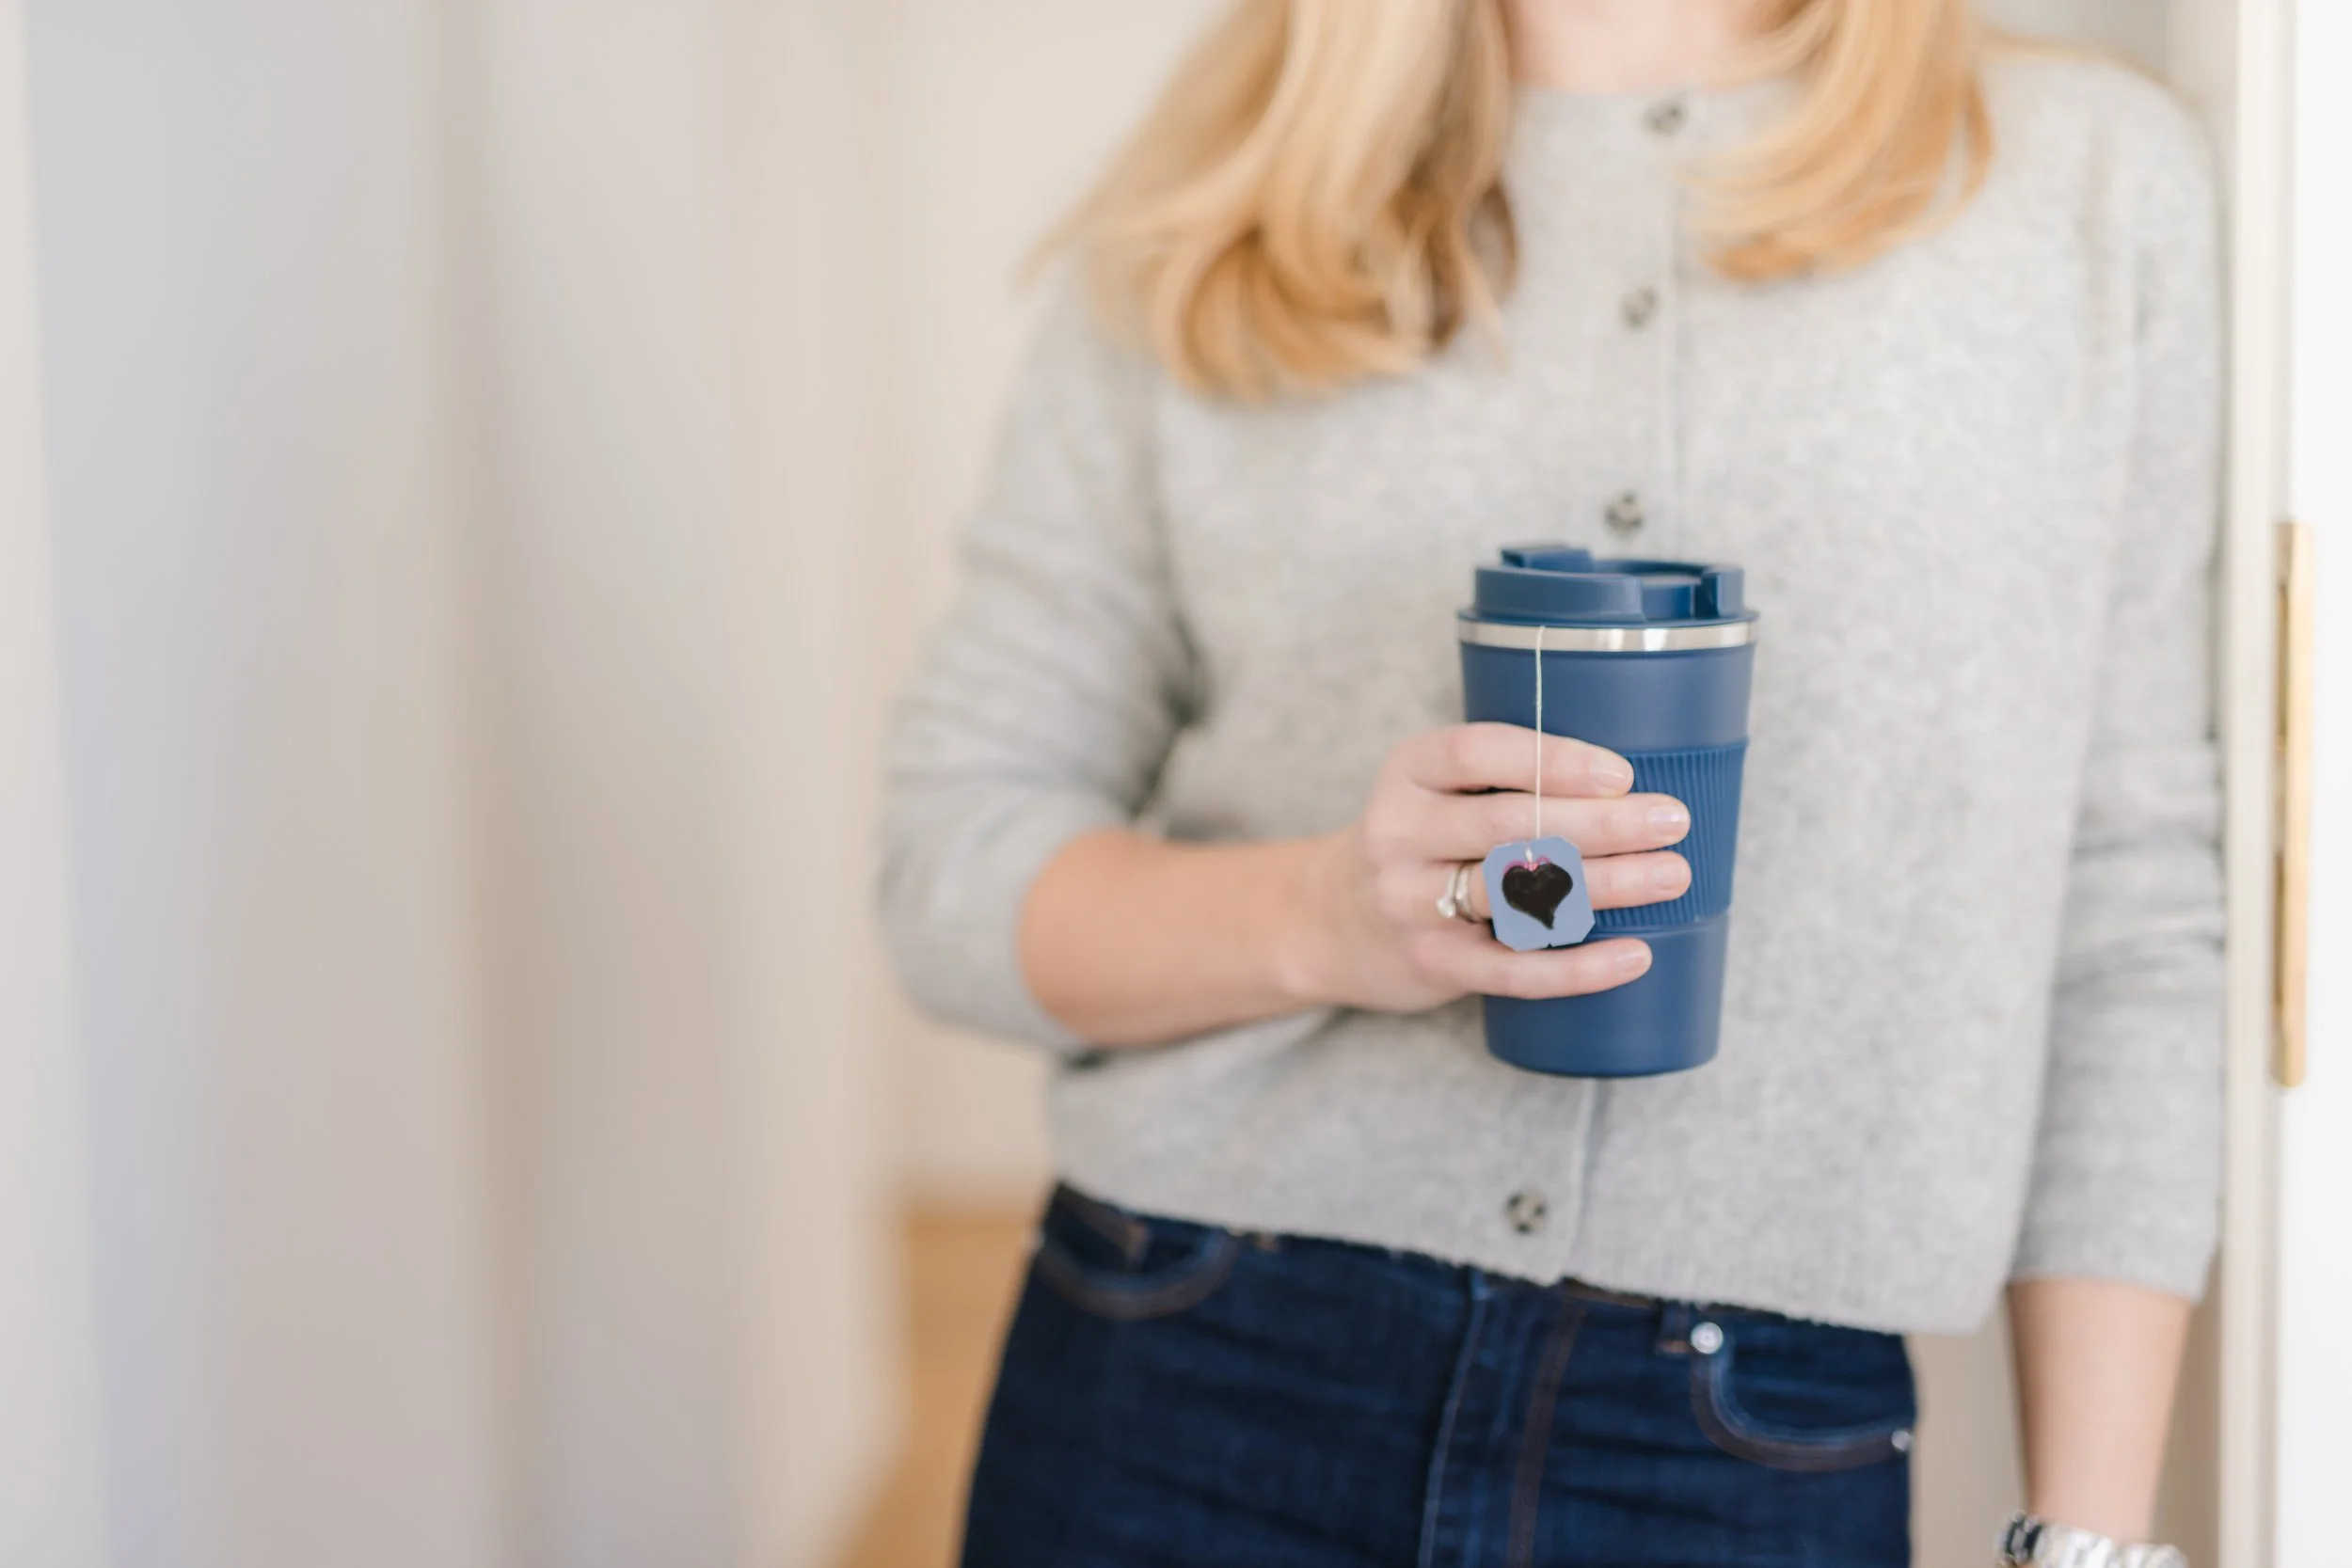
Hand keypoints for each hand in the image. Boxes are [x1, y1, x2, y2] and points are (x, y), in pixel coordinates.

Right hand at [1279, 723, 1691, 1014]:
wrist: (1330, 921)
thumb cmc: (1419, 841)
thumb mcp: (1436, 789)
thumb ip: (1507, 778)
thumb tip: (1636, 782)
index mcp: (1409, 771)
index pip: (1477, 753)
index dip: (1553, 760)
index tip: (1622, 772)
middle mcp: (1398, 832)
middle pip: (1508, 823)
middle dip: (1602, 822)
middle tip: (1673, 821)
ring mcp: (1408, 901)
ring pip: (1517, 892)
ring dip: (1605, 884)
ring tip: (1670, 876)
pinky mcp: (1430, 962)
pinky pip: (1513, 969)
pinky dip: (1579, 966)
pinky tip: (1633, 954)